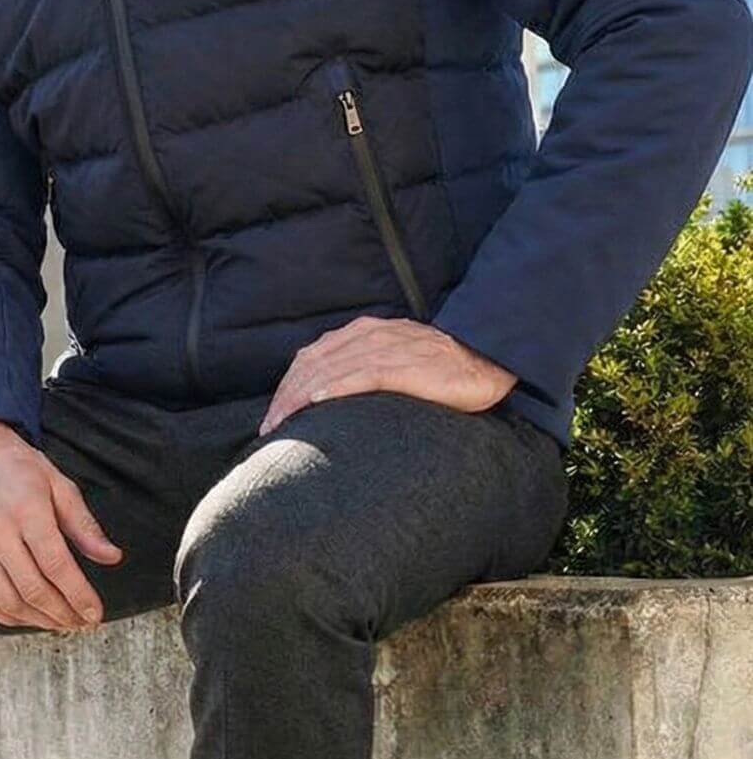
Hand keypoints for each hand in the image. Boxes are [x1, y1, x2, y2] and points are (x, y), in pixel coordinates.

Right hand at [0, 421, 123, 630]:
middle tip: (83, 622)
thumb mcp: (59, 485)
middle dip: (64, 614)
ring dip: (39, 620)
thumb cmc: (18, 468)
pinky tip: (30, 617)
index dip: (79, 596)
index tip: (96, 613)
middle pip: (33, 589)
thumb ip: (84, 525)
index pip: (57, 566)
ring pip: (8, 602)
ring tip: (62, 623)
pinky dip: (8, 618)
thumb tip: (112, 557)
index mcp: (26, 510)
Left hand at [257, 316, 516, 434]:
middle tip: (269, 426)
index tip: (274, 415)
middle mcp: (371, 335)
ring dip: (301, 397)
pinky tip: (317, 401)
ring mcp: (388, 348)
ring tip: (283, 422)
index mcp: (365, 332)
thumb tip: (330, 398)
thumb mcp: (395, 360)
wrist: (488, 362)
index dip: (288, 385)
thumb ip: (364, 369)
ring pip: (331, 369)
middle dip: (286, 396)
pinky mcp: (407, 365)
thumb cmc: (442, 369)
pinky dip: (337, 387)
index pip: (312, 357)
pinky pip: (364, 374)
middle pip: (313, 363)